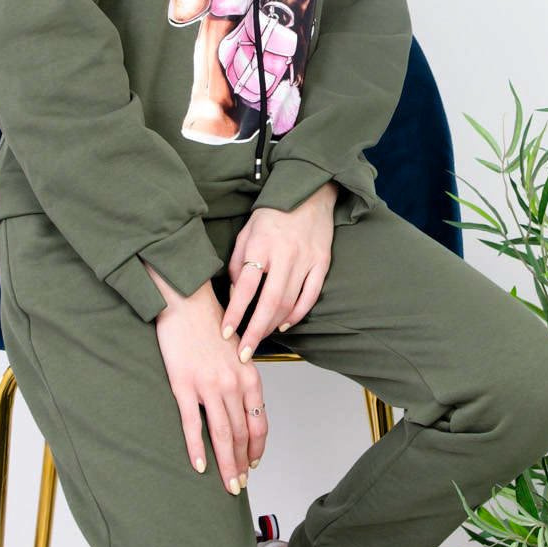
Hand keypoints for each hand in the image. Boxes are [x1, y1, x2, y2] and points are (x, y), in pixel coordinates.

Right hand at [148, 273, 267, 493]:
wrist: (185, 301)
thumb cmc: (210, 322)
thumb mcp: (238, 350)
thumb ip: (242, 377)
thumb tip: (244, 403)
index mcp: (249, 376)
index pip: (259, 422)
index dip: (257, 448)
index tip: (254, 464)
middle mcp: (233, 385)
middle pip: (242, 434)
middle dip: (242, 464)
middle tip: (240, 484)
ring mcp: (208, 387)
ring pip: (222, 435)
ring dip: (226, 464)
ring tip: (228, 485)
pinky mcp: (184, 386)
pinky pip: (192, 425)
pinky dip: (197, 449)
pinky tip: (200, 466)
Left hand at [221, 181, 338, 363]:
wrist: (308, 193)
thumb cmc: (271, 215)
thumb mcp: (246, 233)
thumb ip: (239, 263)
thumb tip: (236, 294)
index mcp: (261, 246)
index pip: (246, 287)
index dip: (235, 312)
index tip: (226, 333)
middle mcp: (285, 255)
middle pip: (269, 302)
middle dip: (255, 331)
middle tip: (244, 352)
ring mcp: (306, 260)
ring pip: (289, 302)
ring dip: (273, 325)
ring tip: (259, 337)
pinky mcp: (321, 263)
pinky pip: (310, 296)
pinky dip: (297, 314)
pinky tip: (284, 323)